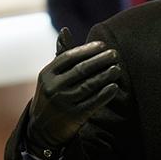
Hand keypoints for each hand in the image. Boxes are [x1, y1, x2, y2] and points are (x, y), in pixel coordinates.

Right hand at [26, 28, 120, 155]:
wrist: (42, 129)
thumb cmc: (52, 95)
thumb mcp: (50, 76)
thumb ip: (61, 55)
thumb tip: (65, 30)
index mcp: (46, 74)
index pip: (69, 57)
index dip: (87, 50)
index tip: (102, 45)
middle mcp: (53, 88)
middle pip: (81, 70)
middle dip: (100, 60)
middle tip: (115, 54)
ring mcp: (63, 102)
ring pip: (89, 85)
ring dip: (106, 75)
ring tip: (118, 68)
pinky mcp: (74, 116)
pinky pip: (93, 102)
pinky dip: (105, 94)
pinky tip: (115, 86)